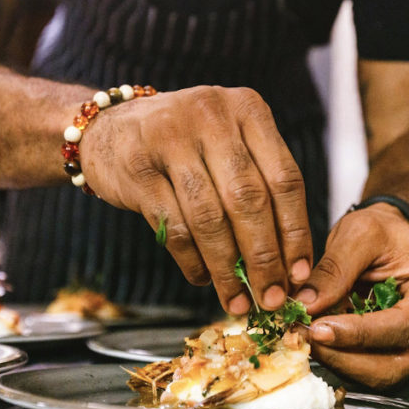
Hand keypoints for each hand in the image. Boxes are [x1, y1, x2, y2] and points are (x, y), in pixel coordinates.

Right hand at [79, 86, 312, 314]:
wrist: (108, 128)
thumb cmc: (184, 145)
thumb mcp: (228, 143)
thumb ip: (258, 185)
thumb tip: (288, 263)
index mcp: (247, 109)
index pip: (285, 178)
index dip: (295, 232)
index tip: (299, 273)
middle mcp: (212, 115)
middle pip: (249, 200)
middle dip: (264, 258)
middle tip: (271, 297)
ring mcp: (171, 137)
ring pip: (210, 217)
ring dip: (227, 268)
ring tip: (237, 299)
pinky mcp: (137, 166)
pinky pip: (174, 225)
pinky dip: (192, 260)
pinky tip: (201, 278)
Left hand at [293, 204, 408, 388]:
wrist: (392, 240)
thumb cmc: (385, 231)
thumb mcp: (360, 232)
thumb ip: (335, 268)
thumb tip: (306, 304)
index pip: (404, 325)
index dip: (359, 334)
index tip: (319, 329)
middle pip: (396, 363)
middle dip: (346, 356)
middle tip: (306, 337)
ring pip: (383, 374)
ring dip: (341, 362)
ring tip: (309, 336)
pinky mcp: (407, 354)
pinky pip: (374, 370)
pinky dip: (343, 359)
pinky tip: (321, 339)